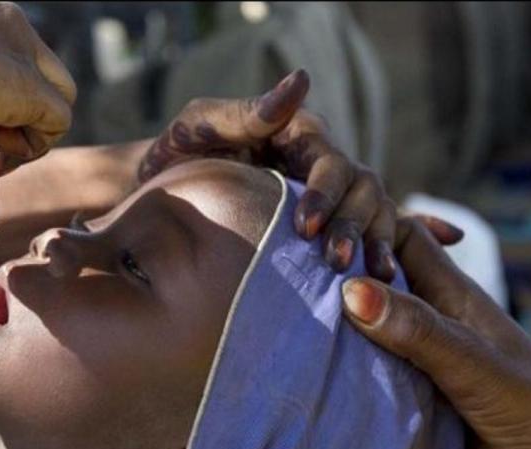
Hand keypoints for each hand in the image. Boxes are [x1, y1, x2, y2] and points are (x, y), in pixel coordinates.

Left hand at [137, 70, 395, 280]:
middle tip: (335, 263)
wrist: (157, 196)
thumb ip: (245, 111)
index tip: (304, 228)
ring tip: (367, 279)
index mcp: (298, 133)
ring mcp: (328, 197)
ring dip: (373, 244)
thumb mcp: (199, 127)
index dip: (324, 193)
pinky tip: (373, 286)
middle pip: (361, 188)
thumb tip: (300, 80)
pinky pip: (364, 240)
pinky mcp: (326, 229)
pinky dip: (374, 258)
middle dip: (353, 225)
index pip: (330, 161)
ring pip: (374, 213)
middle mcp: (321, 163)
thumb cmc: (174, 155)